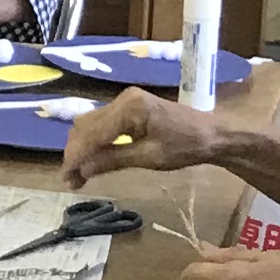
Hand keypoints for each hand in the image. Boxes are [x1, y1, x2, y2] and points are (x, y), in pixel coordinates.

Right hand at [61, 87, 222, 183]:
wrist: (213, 135)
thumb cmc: (186, 146)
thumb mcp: (149, 158)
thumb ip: (113, 160)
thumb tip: (82, 169)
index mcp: (129, 108)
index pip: (92, 133)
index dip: (75, 157)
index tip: (66, 179)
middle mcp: (123, 99)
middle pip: (86, 126)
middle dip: (75, 153)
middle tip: (71, 181)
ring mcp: (125, 102)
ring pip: (91, 125)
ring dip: (82, 149)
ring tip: (78, 175)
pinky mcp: (129, 108)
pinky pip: (103, 124)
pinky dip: (94, 142)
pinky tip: (92, 160)